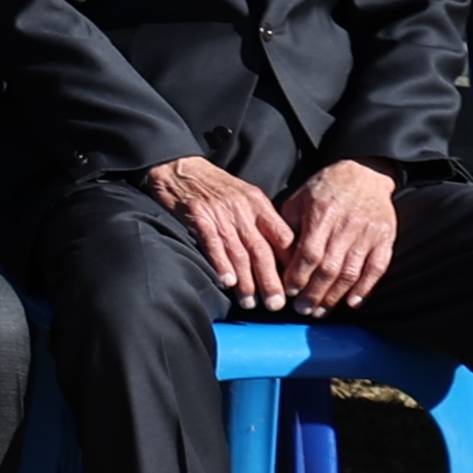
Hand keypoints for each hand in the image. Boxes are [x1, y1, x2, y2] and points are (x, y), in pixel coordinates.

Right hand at [149, 151, 296, 304]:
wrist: (179, 167)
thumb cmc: (213, 185)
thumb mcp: (244, 196)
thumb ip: (261, 221)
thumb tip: (281, 252)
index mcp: (259, 204)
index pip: (282, 236)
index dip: (290, 264)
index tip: (294, 287)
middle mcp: (243, 209)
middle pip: (262, 250)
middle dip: (270, 280)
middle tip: (276, 305)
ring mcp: (220, 213)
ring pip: (238, 251)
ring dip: (246, 280)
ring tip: (250, 302)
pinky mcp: (198, 216)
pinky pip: (212, 243)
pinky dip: (221, 263)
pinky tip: (227, 282)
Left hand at [278, 159, 402, 310]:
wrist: (364, 174)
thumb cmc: (325, 188)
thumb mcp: (299, 200)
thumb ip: (289, 228)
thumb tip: (278, 259)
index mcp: (322, 215)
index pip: (309, 253)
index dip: (299, 275)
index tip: (288, 292)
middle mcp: (346, 226)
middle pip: (329, 268)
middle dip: (314, 293)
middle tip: (302, 310)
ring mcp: (368, 234)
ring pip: (351, 272)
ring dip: (335, 296)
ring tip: (321, 311)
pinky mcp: (385, 239)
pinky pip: (377, 269)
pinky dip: (365, 288)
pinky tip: (352, 303)